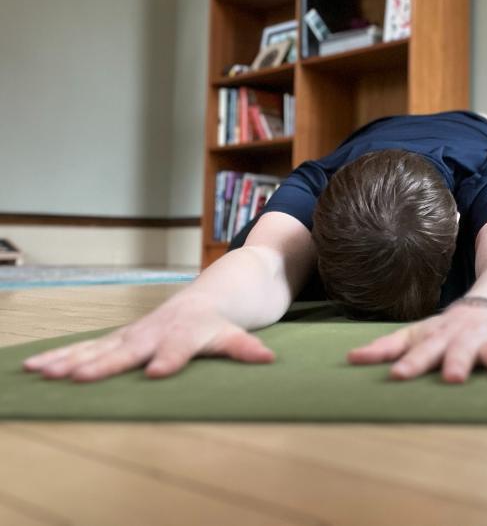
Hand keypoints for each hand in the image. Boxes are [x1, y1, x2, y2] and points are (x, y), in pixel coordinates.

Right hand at [22, 296, 274, 381]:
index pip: (179, 348)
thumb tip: (269, 359)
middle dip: (100, 365)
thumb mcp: (237, 333)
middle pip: (127, 349)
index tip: (157, 373)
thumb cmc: (225, 319)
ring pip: (99, 348)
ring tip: (42, 373)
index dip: (169, 359)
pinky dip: (61, 357)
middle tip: (73, 378)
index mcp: (188, 331)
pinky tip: (33, 367)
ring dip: (70, 360)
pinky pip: (88, 349)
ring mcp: (135, 334)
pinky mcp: (121, 338)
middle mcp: (156, 331)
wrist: (217, 291)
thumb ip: (246, 347)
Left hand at [347, 303, 486, 382]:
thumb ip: (386, 348)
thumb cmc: (445, 329)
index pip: (419, 350)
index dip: (409, 363)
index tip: (398, 377)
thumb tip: (350, 359)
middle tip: (452, 377)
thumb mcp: (416, 334)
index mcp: (438, 337)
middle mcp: (464, 338)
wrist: (486, 305)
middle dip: (456, 363)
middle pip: (458, 351)